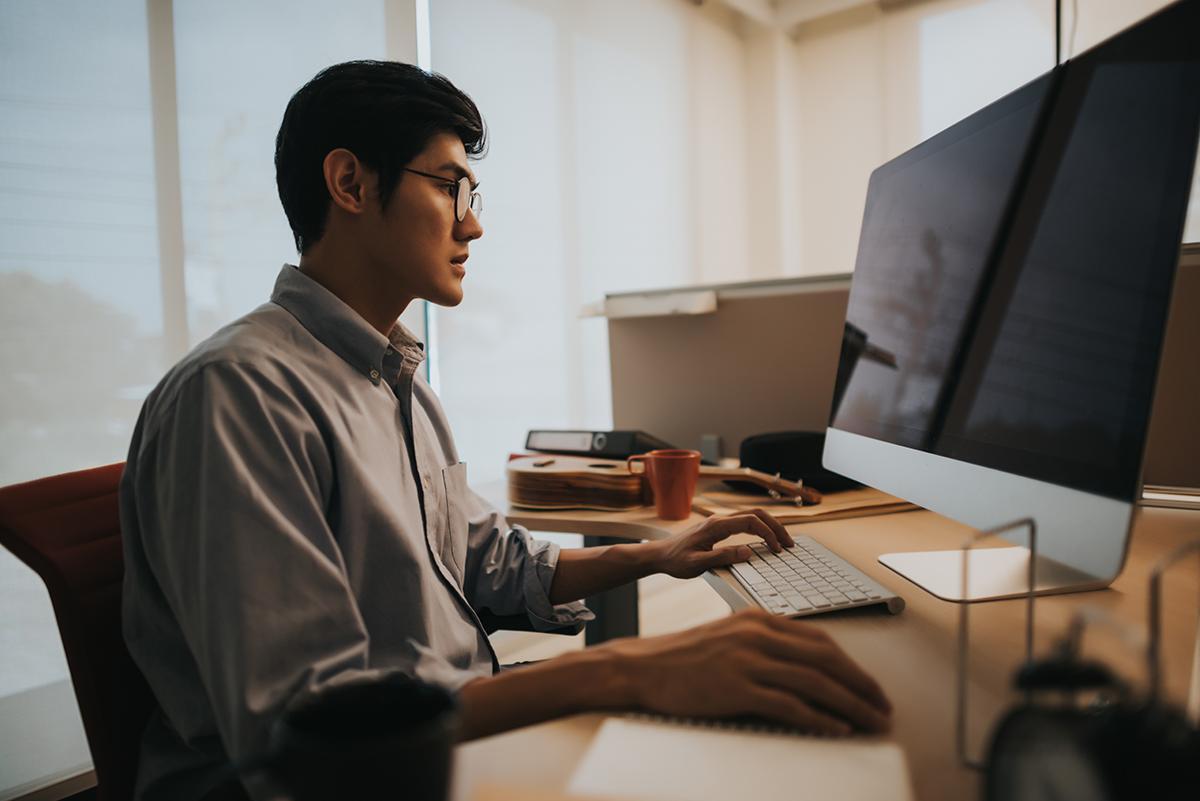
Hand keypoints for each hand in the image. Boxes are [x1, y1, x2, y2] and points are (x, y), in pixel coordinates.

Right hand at [602, 609, 890, 734]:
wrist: (641, 667)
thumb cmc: (683, 657)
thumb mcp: (729, 637)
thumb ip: (764, 644)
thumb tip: (804, 667)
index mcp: (759, 619)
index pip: (821, 641)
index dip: (852, 665)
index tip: (869, 686)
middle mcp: (758, 634)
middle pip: (826, 660)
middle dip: (861, 685)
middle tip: (882, 706)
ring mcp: (747, 660)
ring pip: (815, 682)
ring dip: (850, 705)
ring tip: (870, 721)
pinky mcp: (737, 687)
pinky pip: (789, 704)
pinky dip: (818, 718)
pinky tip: (837, 728)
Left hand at [648, 509, 794, 578]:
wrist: (658, 555)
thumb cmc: (675, 561)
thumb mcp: (697, 564)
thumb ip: (722, 557)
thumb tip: (748, 553)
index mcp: (716, 526)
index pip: (751, 522)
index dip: (768, 533)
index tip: (777, 549)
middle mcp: (719, 520)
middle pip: (756, 514)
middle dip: (776, 526)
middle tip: (789, 544)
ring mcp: (719, 522)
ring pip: (752, 516)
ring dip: (769, 526)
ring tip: (782, 542)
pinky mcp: (718, 528)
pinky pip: (745, 522)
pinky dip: (760, 529)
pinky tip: (765, 541)